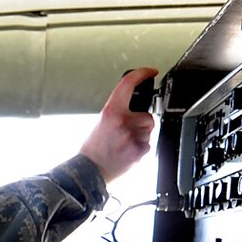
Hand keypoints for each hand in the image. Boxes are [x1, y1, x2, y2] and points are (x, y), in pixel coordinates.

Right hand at [79, 66, 158, 185]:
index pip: (128, 84)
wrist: (90, 170)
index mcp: (111, 111)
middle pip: (147, 115)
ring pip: (149, 130)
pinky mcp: (138, 150)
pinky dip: (141, 149)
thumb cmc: (94, 149)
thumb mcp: (102, 122)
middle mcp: (122, 122)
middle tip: (126, 133)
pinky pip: (148, 145)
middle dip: (141, 123)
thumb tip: (135, 109)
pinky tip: (127, 152)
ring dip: (141, 136)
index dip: (142, 74)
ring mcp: (131, 136)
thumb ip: (118, 113)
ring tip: (125, 144)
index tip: (150, 71)